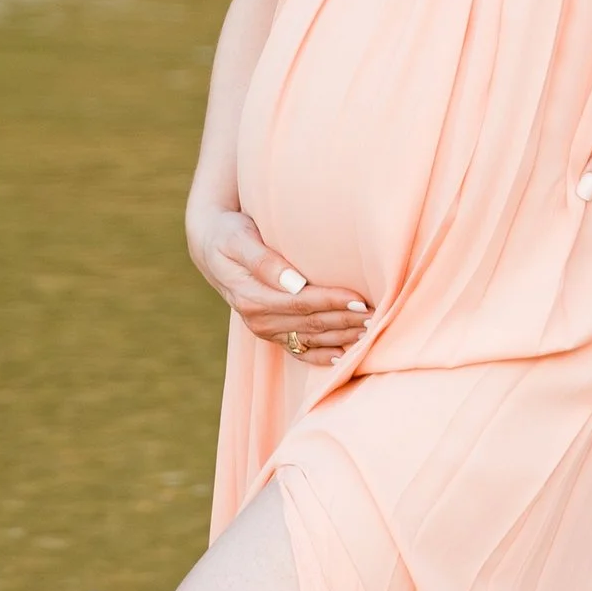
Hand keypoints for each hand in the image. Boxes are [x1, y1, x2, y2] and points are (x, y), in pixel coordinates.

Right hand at [187, 203, 368, 365]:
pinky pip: (300, 350)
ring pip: (311, 339)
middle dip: (345, 321)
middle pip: (311, 323)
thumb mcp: (238, 239)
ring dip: (342, 336)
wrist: (212, 246)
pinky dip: (323, 355)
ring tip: (373, 330)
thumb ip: (264, 261)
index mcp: (251, 298)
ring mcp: (265, 329)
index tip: (360, 299)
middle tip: (379, 315)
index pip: (301, 303)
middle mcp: (258, 320)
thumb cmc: (229, 235)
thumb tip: (294, 282)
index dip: (332, 302)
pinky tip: (345, 355)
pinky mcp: (272, 332)